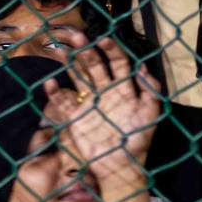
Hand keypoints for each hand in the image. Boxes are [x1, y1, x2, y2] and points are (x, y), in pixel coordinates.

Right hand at [44, 33, 160, 182]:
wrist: (119, 165)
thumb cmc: (138, 140)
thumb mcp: (151, 114)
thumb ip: (150, 90)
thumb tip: (142, 67)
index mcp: (123, 88)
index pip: (117, 62)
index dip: (110, 50)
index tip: (102, 40)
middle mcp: (104, 91)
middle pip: (93, 65)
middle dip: (84, 50)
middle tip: (74, 36)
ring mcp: (87, 103)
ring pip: (76, 77)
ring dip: (67, 64)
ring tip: (58, 51)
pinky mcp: (74, 117)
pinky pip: (61, 102)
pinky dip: (54, 93)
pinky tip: (50, 83)